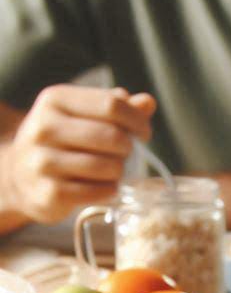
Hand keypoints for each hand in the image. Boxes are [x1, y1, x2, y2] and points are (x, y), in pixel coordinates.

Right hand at [0, 85, 156, 222]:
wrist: (21, 175)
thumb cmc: (65, 140)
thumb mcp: (85, 115)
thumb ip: (118, 107)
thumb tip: (147, 102)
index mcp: (56, 100)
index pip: (111, 104)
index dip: (137, 120)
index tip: (143, 133)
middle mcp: (43, 127)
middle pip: (111, 136)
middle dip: (129, 148)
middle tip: (128, 154)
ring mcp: (41, 161)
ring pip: (105, 166)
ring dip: (120, 171)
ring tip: (115, 170)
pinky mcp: (47, 193)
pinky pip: (95, 192)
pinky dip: (109, 190)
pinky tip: (106, 187)